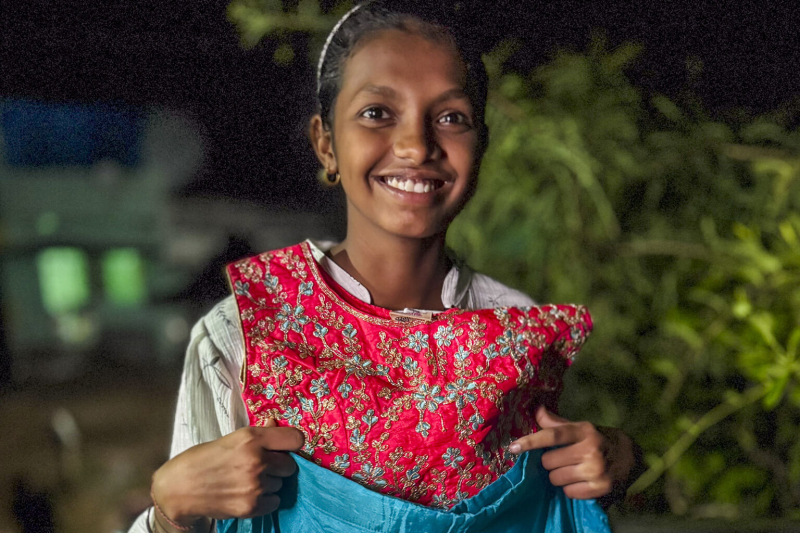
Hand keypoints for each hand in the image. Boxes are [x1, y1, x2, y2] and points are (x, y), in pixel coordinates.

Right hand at [151, 419, 303, 526]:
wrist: (179, 489)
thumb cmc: (202, 459)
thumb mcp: (230, 439)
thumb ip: (257, 434)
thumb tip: (275, 423)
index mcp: (251, 438)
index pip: (295, 439)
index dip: (292, 444)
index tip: (286, 447)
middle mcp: (257, 460)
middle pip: (290, 465)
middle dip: (279, 466)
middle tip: (262, 467)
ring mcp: (256, 485)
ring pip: (280, 484)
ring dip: (270, 484)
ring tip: (247, 481)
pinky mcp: (252, 506)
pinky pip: (274, 502)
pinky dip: (265, 500)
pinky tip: (248, 494)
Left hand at [508, 406, 635, 500]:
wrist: (632, 457)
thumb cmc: (598, 440)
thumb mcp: (581, 427)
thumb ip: (557, 423)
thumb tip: (536, 409)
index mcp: (583, 431)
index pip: (553, 435)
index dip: (531, 441)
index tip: (513, 447)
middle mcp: (590, 449)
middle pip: (548, 462)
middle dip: (550, 462)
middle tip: (561, 460)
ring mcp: (596, 470)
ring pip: (556, 479)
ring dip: (558, 477)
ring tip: (571, 471)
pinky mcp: (601, 488)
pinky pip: (569, 492)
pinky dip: (570, 489)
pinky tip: (580, 481)